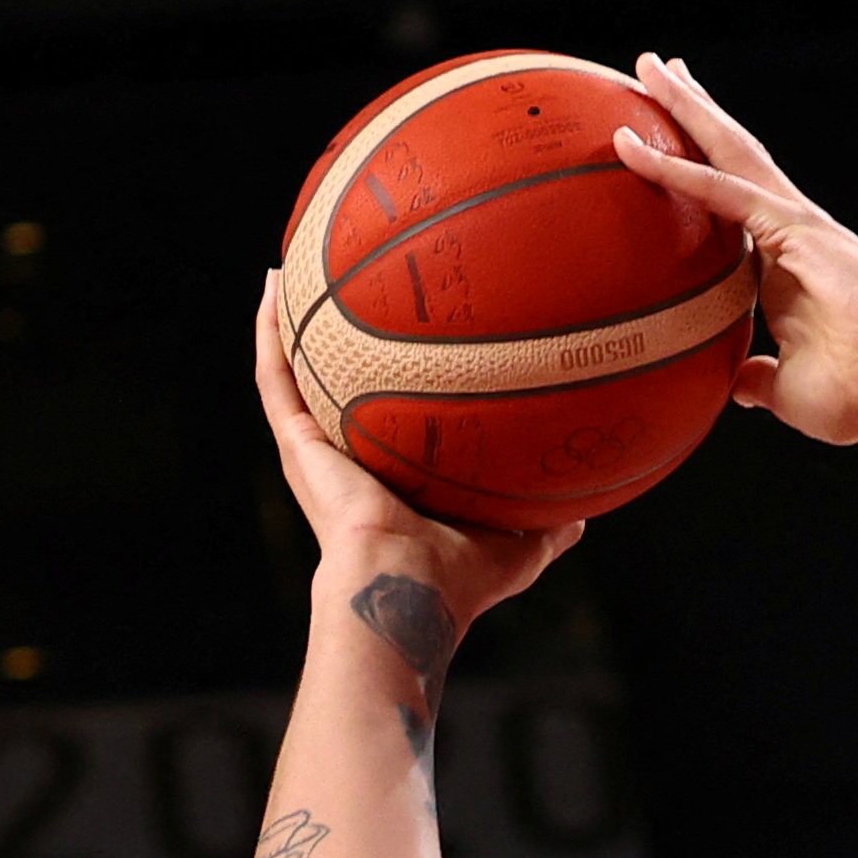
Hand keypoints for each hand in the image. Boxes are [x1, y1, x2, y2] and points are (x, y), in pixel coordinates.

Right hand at [250, 272, 580, 615]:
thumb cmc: (463, 579)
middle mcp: (349, 462)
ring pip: (294, 373)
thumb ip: (549, 524)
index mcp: (392, 480)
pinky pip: (277, 376)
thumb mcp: (519, 544)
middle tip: (341, 289)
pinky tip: (275, 285)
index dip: (392, 385)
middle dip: (337, 344)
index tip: (404, 341)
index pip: (389, 422)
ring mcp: (317, 452)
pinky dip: (271, 330)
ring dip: (290, 323)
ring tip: (290, 270)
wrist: (414, 587)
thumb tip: (586, 511)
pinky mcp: (298, 445)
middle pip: (336, 389)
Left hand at [614, 54, 857, 451]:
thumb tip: (738, 387)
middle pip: (731, 159)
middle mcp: (789, 234)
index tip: (672, 151)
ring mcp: (792, 223)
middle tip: (661, 72)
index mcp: (786, 271)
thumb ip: (762, 381)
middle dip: (697, 115)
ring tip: (651, 66)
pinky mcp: (792, 226)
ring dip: (688, 109)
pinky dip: (675, 169)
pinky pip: (721, 191)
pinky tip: (632, 146)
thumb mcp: (793, 391)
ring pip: (728, 151)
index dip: (702, 176)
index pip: (733, 210)